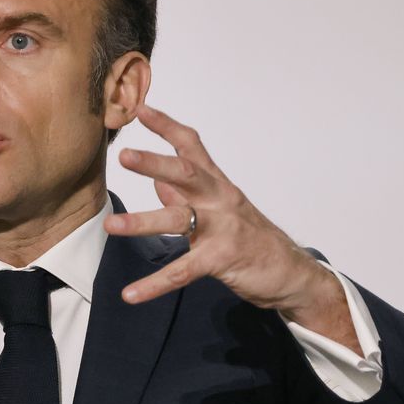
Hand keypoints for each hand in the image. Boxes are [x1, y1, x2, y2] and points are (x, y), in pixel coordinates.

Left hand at [104, 106, 357, 352]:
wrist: (292, 273)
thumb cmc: (252, 238)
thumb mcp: (220, 211)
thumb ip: (186, 196)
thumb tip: (157, 183)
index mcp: (217, 185)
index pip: (192, 147)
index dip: (167, 127)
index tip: (140, 109)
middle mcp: (220, 200)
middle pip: (187, 174)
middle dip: (155, 163)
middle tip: (124, 155)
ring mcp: (223, 229)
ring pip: (179, 220)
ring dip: (143, 222)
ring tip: (111, 226)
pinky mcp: (222, 259)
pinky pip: (183, 272)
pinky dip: (154, 284)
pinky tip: (130, 294)